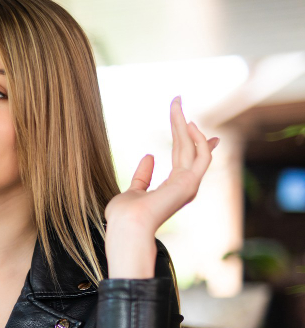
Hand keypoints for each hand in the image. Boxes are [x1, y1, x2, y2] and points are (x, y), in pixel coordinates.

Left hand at [104, 97, 218, 277]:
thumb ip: (142, 176)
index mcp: (172, 189)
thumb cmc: (125, 216)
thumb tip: (149, 156)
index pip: (187, 160)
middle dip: (183, 124)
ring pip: (193, 148)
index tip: (194, 124)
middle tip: (177, 100)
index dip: (192, 142)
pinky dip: (197, 139)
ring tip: (176, 104)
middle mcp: (185, 186)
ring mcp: (189, 185)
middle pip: (187, 148)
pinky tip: (187, 123)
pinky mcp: (190, 183)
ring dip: (185, 124)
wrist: (127, 227)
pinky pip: (201, 156)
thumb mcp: (133, 191)